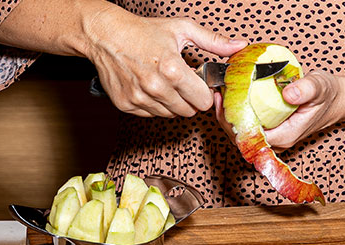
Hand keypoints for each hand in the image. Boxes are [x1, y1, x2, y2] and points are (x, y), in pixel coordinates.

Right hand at [86, 10, 246, 117]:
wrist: (106, 35)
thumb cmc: (142, 31)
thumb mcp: (182, 29)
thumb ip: (213, 41)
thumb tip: (239, 46)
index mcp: (172, 70)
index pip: (202, 101)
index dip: (204, 92)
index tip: (199, 83)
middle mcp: (155, 88)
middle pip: (188, 111)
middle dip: (190, 99)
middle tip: (182, 82)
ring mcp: (139, 98)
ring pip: (170, 115)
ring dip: (172, 103)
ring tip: (164, 82)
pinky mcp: (126, 105)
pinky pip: (151, 114)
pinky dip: (154, 105)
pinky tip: (150, 87)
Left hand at [214, 70, 344, 151]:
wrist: (340, 99)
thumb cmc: (330, 95)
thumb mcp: (320, 87)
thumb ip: (306, 90)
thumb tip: (289, 93)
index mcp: (283, 137)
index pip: (248, 137)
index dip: (231, 121)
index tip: (222, 101)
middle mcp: (274, 141)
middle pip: (239, 136)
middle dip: (224, 116)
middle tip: (216, 93)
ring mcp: (271, 135)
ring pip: (241, 130)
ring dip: (228, 113)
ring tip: (219, 91)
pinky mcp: (269, 127)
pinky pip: (247, 123)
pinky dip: (236, 110)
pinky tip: (230, 94)